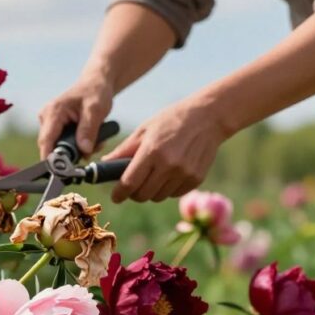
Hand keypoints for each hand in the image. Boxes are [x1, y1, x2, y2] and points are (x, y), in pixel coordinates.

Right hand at [38, 75, 114, 157]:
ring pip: (60, 148)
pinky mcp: (56, 128)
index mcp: (53, 111)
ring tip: (96, 139)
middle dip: (73, 153)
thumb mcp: (96, 110)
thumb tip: (84, 151)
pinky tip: (91, 138)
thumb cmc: (95, 93)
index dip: (50, 158)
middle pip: (53, 147)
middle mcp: (47, 118)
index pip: (46, 140)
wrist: (96, 85)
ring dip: (79, 149)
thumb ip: (89, 130)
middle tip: (92, 149)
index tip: (60, 172)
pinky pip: (64, 144)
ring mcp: (50, 123)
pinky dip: (79, 145)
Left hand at [103, 95, 229, 202]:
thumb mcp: (144, 130)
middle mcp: (169, 165)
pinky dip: (167, 189)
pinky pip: (174, 194)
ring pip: (158, 197)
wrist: (208, 117)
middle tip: (132, 185)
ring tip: (153, 175)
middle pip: (143, 195)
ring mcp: (184, 174)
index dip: (120, 193)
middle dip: (133, 193)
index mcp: (152, 151)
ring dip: (151, 191)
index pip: (130, 182)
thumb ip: (124, 150)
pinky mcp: (196, 179)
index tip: (116, 196)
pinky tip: (169, 173)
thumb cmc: (171, 120)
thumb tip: (105, 164)